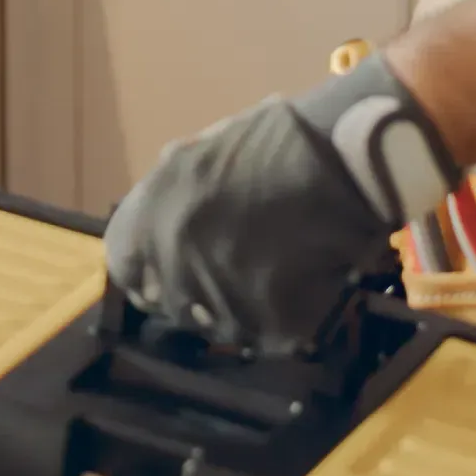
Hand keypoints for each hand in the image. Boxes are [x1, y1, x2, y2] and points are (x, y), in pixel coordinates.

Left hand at [103, 54, 457, 352]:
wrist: (350, 153)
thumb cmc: (281, 140)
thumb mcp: (206, 154)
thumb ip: (174, 197)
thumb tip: (159, 231)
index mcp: (155, 208)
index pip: (125, 263)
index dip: (147, 272)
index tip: (167, 276)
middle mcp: (176, 254)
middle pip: (175, 302)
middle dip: (202, 293)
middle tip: (241, 272)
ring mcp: (221, 291)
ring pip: (222, 324)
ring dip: (246, 307)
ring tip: (281, 271)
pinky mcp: (270, 321)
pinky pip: (270, 335)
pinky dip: (287, 318)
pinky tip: (307, 280)